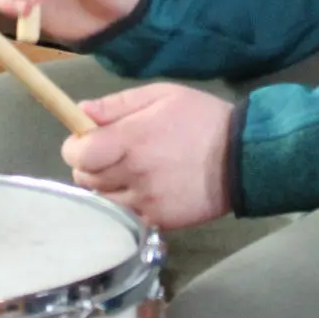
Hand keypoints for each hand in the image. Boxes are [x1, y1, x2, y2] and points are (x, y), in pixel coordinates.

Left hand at [63, 84, 233, 230]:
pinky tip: (142, 191)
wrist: (243, 158)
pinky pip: (125, 218)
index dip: (75, 147)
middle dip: (90, 166)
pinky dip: (126, 206)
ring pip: (102, 201)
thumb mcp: (161, 95)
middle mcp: (133, 174)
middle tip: (110, 155)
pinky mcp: (158, 222)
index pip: (78, 154)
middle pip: (85, 179)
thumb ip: (117, 104)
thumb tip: (80, 112)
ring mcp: (145, 202)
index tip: (87, 140)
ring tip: (127, 173)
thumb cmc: (201, 119)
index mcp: (131, 140)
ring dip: (106, 187)